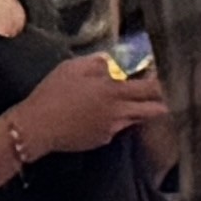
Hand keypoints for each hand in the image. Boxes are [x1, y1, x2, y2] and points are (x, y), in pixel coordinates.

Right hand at [18, 55, 160, 155]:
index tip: (163, 76)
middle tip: (160, 94)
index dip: (161, 82)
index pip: (150, 87)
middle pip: (154, 109)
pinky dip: (115, 121)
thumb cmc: (53, 92)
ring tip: (131, 102)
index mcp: (113, 91)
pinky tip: (99, 115)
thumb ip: (98, 63)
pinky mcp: (103, 140)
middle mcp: (119, 112)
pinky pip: (116, 128)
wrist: (37, 126)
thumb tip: (114, 61)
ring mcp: (113, 128)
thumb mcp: (72, 68)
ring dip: (139, 111)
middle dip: (161, 102)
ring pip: (137, 119)